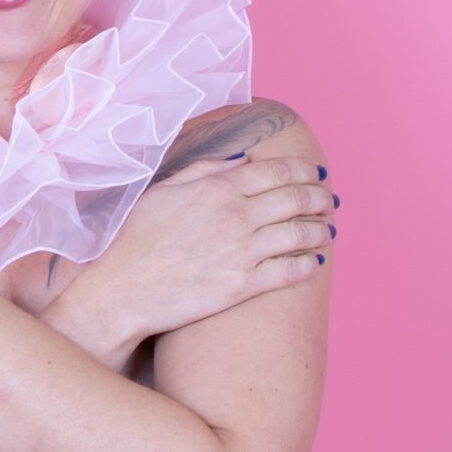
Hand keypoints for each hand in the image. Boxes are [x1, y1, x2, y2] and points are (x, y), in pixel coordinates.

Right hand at [77, 151, 336, 344]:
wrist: (122, 290)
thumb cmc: (135, 239)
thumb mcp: (163, 191)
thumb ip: (203, 170)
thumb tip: (240, 161)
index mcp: (218, 188)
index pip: (277, 171)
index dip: (303, 171)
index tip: (316, 174)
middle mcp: (236, 216)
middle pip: (295, 199)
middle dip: (319, 198)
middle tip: (328, 200)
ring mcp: (242, 251)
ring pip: (299, 234)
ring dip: (319, 230)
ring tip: (327, 230)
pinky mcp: (242, 286)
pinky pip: (288, 271)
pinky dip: (307, 264)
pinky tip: (314, 262)